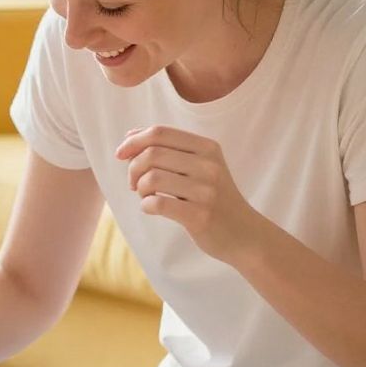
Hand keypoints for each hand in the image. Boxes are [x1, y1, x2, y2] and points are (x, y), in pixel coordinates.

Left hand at [116, 127, 258, 262]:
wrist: (245, 234)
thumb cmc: (213, 199)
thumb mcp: (201, 167)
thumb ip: (169, 150)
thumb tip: (129, 137)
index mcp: (207, 147)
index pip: (160, 132)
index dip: (133, 141)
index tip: (120, 155)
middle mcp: (208, 165)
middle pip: (152, 153)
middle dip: (132, 168)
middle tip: (133, 184)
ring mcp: (206, 190)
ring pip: (152, 178)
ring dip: (140, 188)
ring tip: (146, 196)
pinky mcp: (200, 215)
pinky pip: (157, 203)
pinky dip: (146, 205)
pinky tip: (152, 208)